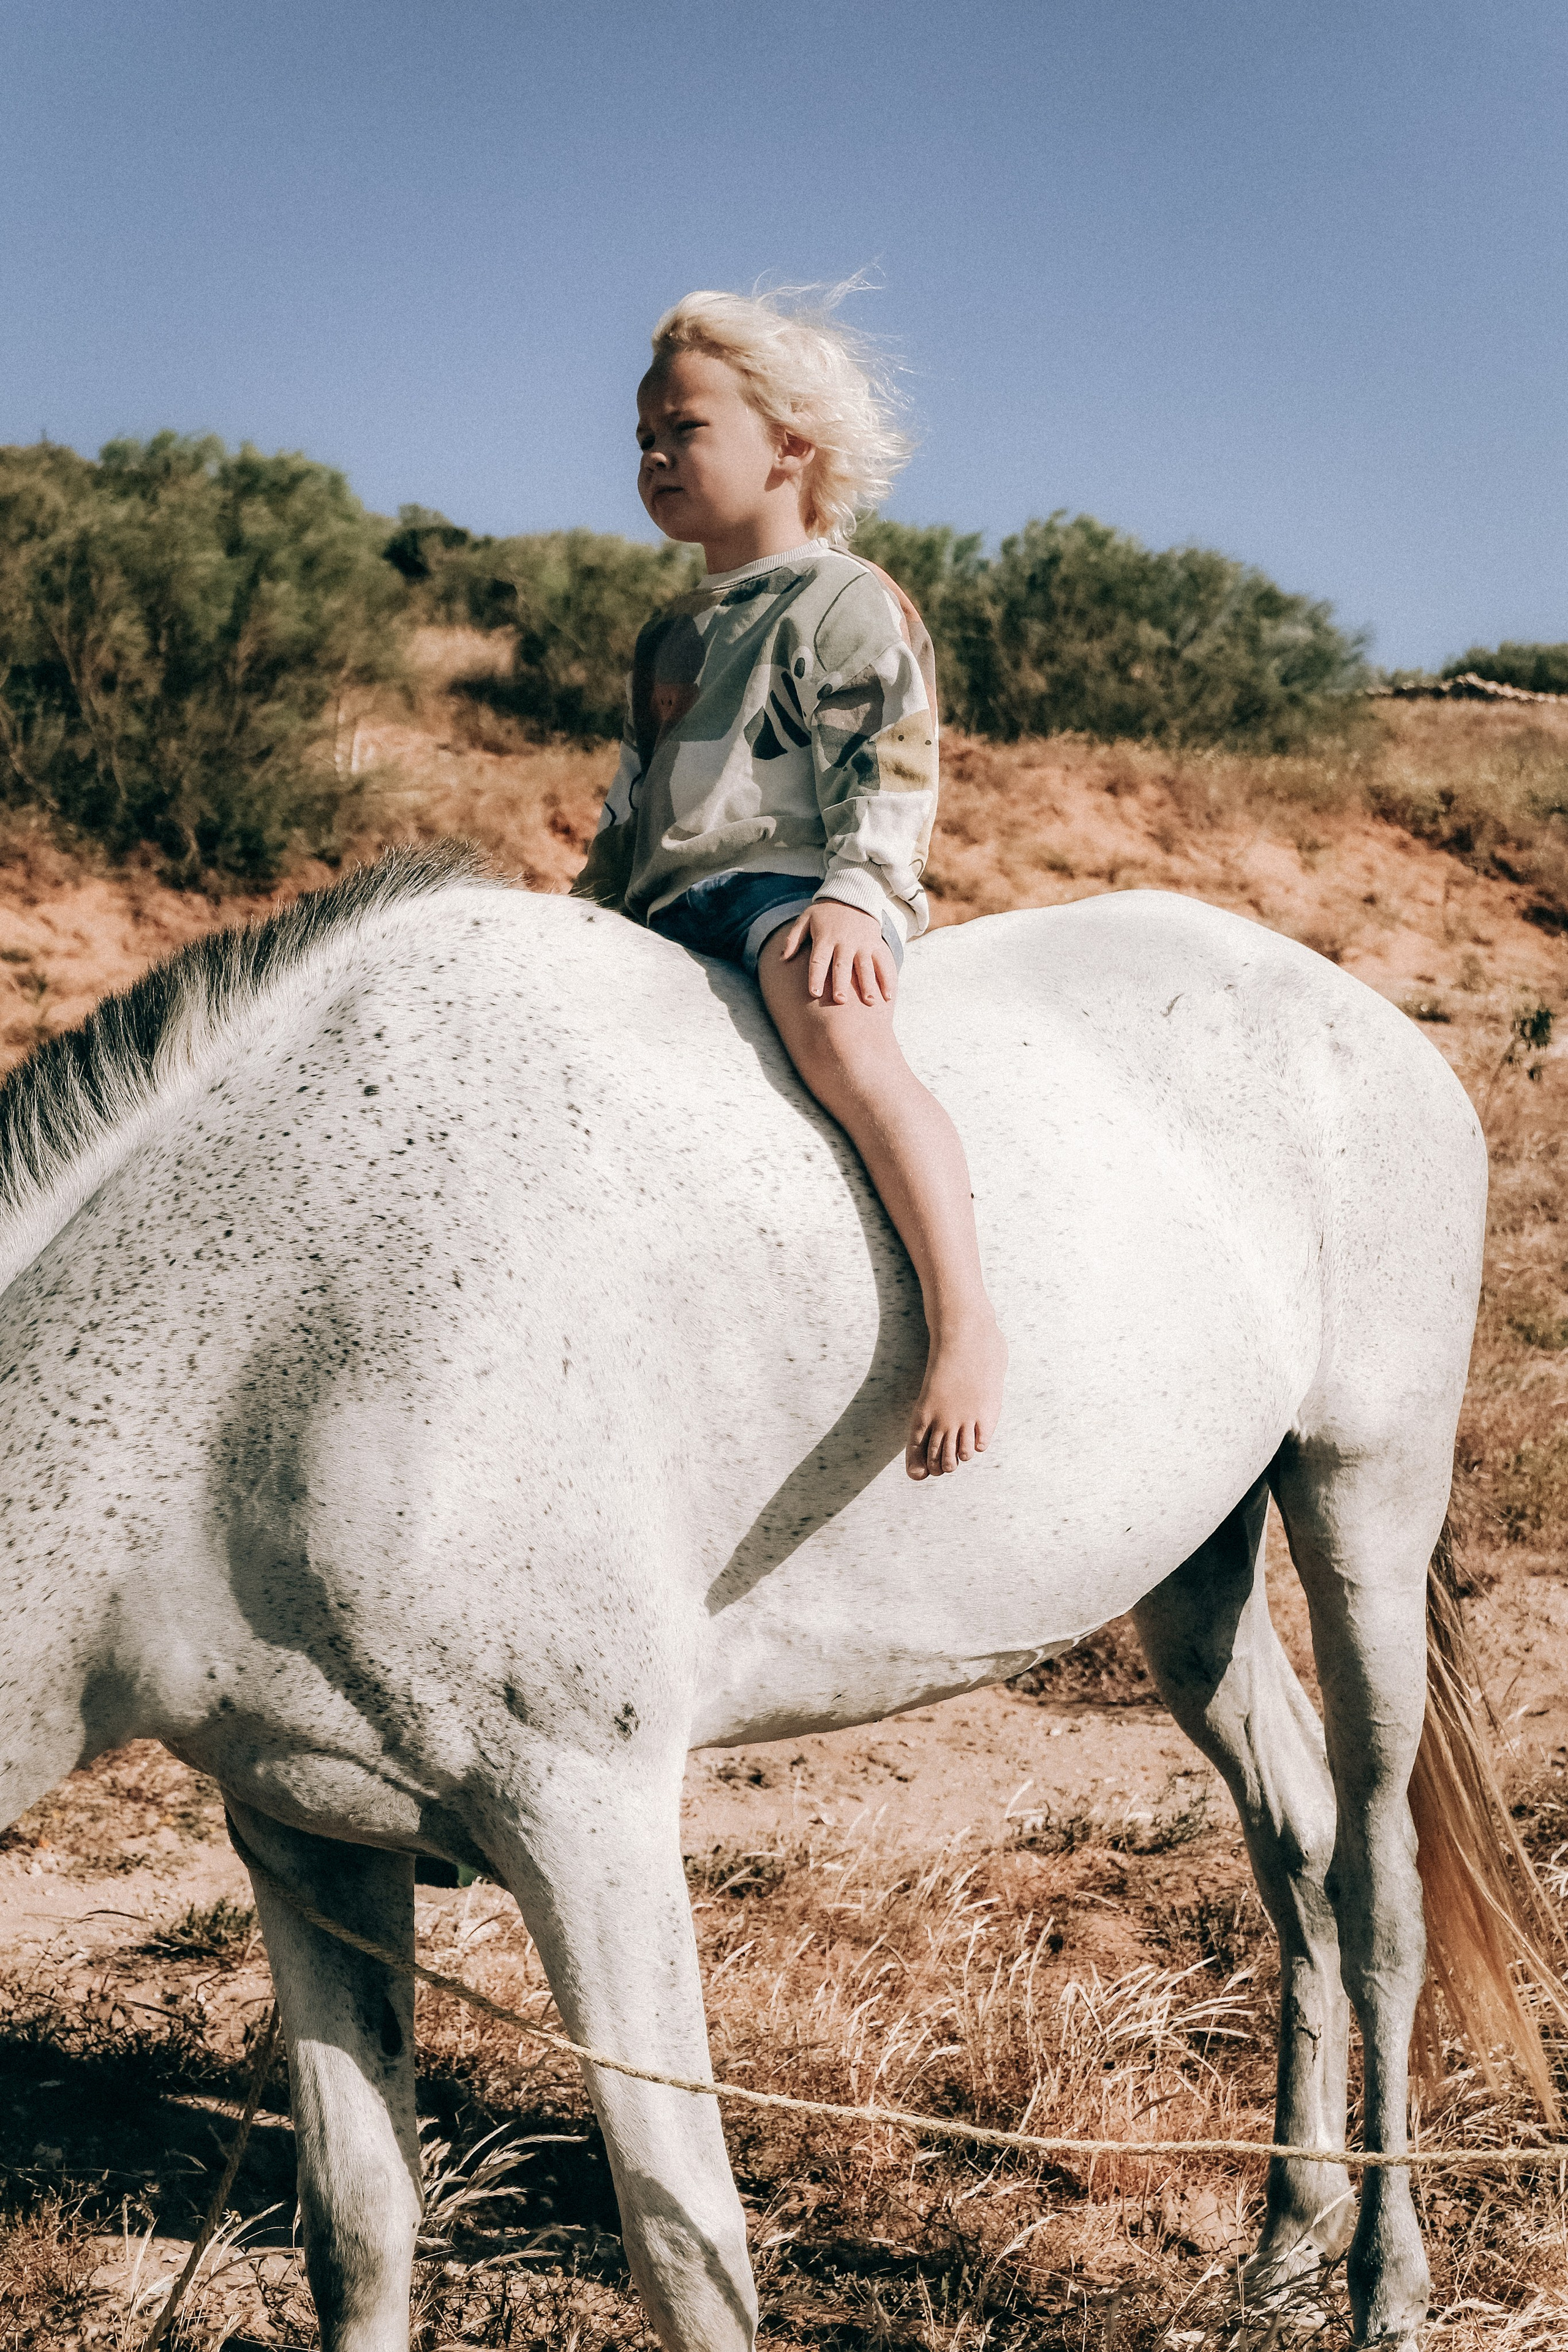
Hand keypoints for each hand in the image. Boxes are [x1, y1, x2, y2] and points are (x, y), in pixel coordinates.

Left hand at [780, 900, 896, 1006]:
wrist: (853, 895)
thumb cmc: (825, 913)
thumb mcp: (805, 919)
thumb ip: (793, 939)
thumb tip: (781, 959)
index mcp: (825, 938)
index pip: (819, 960)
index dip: (816, 976)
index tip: (815, 993)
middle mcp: (845, 942)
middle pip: (842, 965)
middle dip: (841, 984)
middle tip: (840, 1001)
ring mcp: (863, 944)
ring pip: (865, 967)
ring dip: (868, 985)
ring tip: (869, 1003)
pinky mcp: (876, 944)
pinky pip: (883, 963)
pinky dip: (887, 980)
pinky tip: (888, 997)